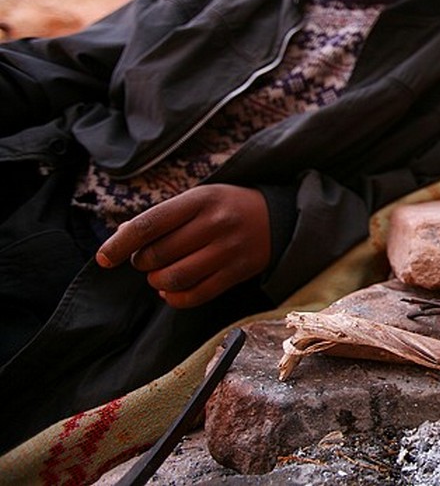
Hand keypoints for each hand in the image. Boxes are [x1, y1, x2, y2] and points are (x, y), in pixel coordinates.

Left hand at [96, 184, 271, 308]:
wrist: (278, 217)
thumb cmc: (226, 207)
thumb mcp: (198, 198)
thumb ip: (162, 217)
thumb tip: (121, 238)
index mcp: (200, 199)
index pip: (149, 224)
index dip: (120, 244)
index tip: (104, 258)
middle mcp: (215, 223)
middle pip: (158, 254)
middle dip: (142, 263)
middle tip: (146, 260)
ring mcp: (229, 249)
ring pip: (175, 278)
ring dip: (157, 282)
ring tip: (159, 275)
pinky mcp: (238, 272)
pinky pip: (196, 295)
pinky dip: (175, 298)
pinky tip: (171, 291)